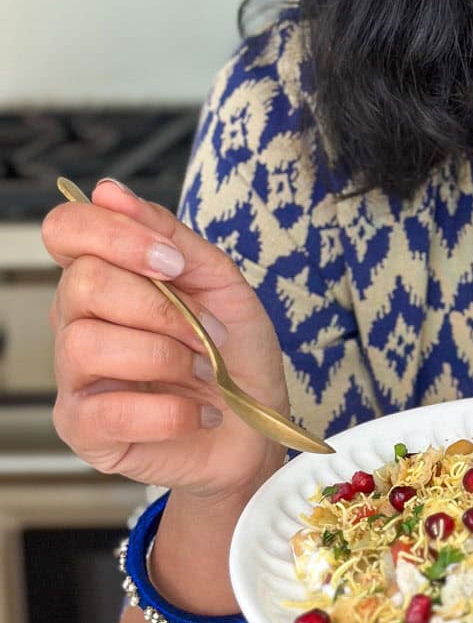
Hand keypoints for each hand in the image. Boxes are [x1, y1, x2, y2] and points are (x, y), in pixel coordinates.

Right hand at [43, 178, 290, 504]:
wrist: (256, 429)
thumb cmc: (235, 356)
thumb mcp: (222, 284)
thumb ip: (172, 237)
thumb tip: (109, 192)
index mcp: (107, 277)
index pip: (66, 230)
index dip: (115, 234)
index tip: (172, 261)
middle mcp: (77, 321)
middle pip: (82, 283)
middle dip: (160, 306)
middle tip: (204, 332)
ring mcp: (75, 378)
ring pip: (87, 344)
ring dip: (164, 356)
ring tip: (201, 373)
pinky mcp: (85, 430)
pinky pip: (107, 412)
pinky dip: (167, 411)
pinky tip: (196, 412)